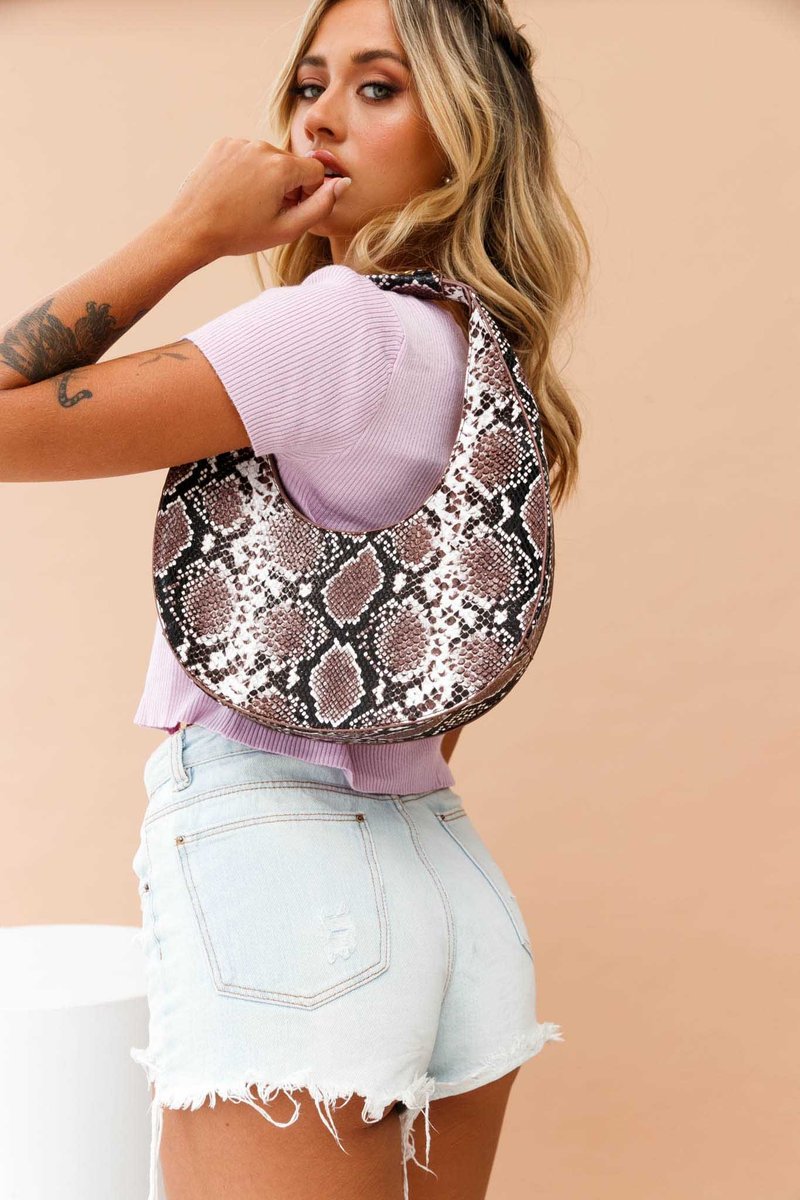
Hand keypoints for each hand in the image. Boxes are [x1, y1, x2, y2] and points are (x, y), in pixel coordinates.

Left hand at [168, 136, 351, 259]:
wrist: (192, 229)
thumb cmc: (239, 234)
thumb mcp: (287, 229)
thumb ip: (321, 206)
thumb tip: (341, 184)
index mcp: (282, 167)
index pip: (316, 172)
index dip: (308, 194)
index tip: (291, 209)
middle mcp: (262, 146)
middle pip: (292, 164)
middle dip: (287, 185)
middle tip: (267, 211)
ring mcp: (240, 143)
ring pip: (269, 159)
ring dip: (267, 178)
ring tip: (248, 203)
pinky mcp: (223, 144)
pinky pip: (247, 154)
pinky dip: (247, 171)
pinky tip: (235, 191)